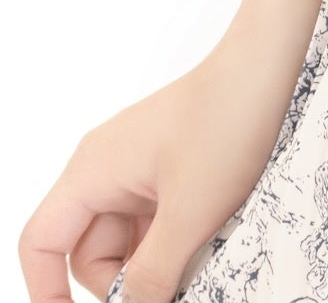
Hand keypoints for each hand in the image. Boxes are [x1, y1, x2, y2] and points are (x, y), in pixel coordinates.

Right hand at [16, 32, 297, 302]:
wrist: (270, 63)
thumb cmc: (229, 119)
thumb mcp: (190, 214)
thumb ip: (152, 277)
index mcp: (92, 171)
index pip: (42, 244)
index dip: (47, 291)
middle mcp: (105, 167)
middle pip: (88, 250)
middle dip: (118, 283)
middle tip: (165, 293)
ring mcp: (137, 166)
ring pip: (126, 240)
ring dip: (151, 265)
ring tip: (193, 268)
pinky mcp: (168, 167)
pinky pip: (153, 221)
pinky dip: (171, 243)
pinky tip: (203, 249)